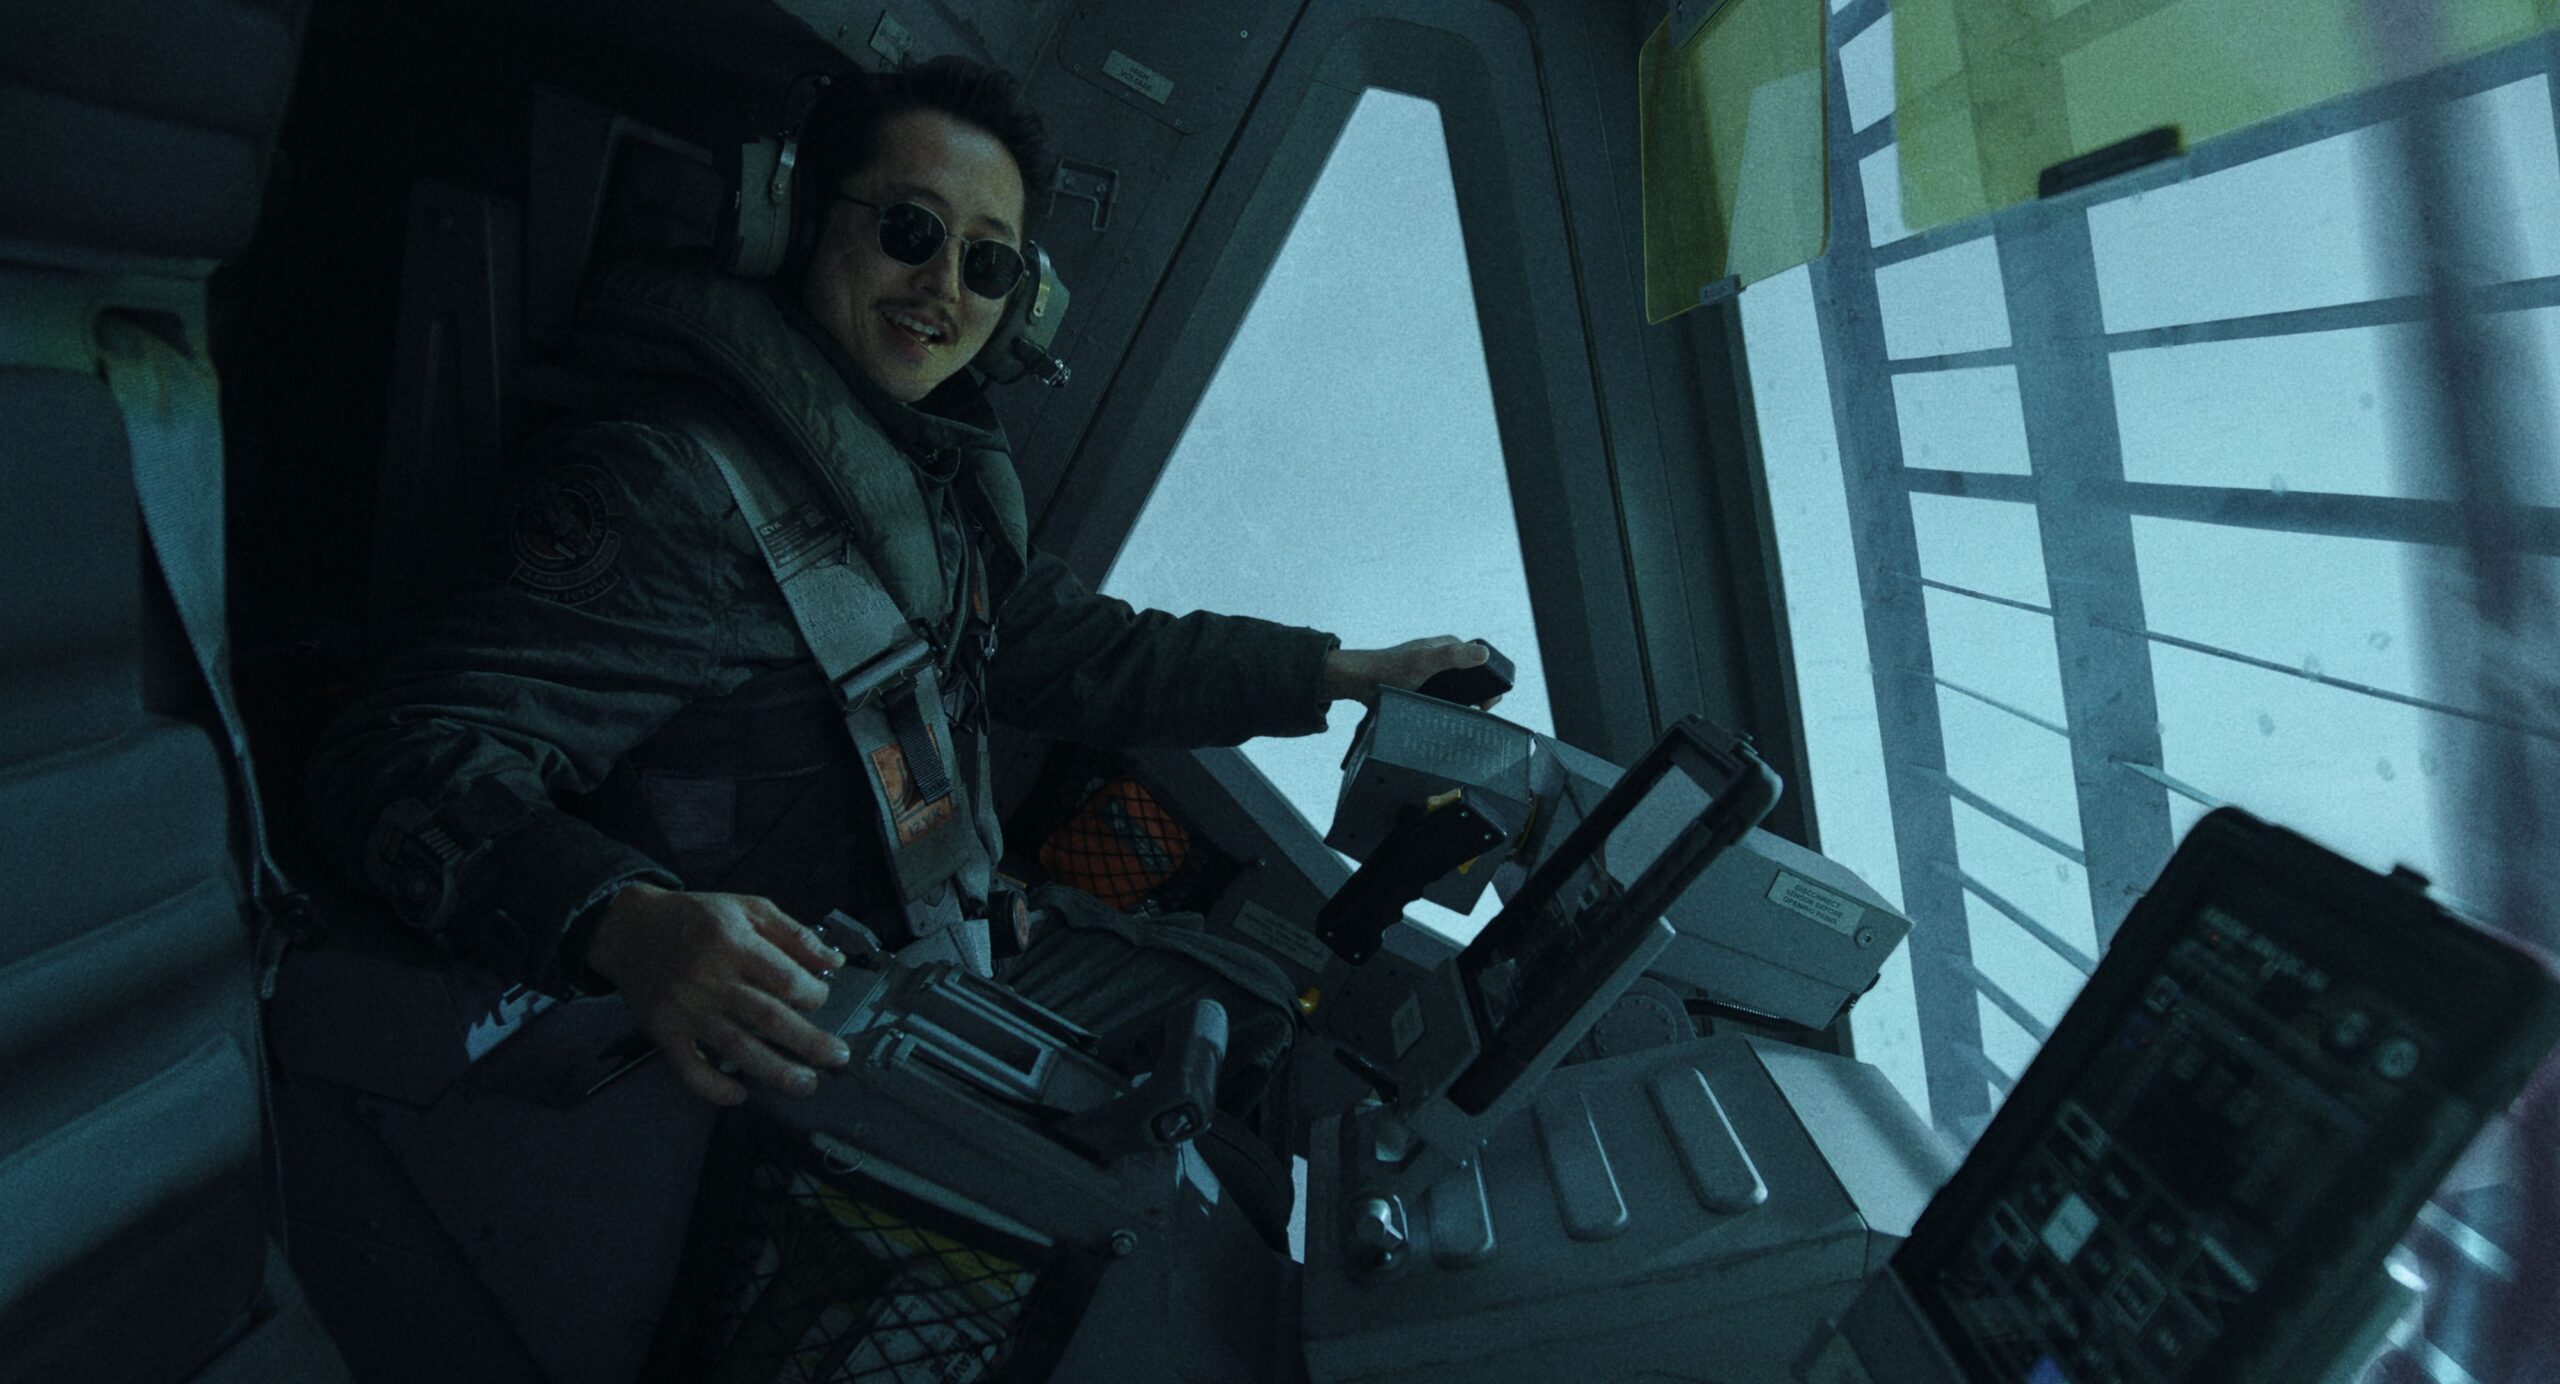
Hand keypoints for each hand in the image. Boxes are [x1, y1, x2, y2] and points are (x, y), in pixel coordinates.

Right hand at [585, 882, 852, 1105]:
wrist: (630, 929)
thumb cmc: (696, 918)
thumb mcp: (748, 909)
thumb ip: (794, 934)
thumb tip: (834, 962)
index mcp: (733, 942)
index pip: (785, 978)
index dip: (813, 995)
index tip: (820, 1000)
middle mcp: (709, 978)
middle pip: (768, 1018)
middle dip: (809, 1043)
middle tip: (836, 1057)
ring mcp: (685, 1008)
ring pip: (736, 1047)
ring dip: (775, 1071)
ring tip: (806, 1084)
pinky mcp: (663, 1031)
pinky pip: (689, 1068)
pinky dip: (714, 1087)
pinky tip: (740, 1094)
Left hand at [1320, 635, 1502, 710]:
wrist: (1361, 682)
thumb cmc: (1390, 668)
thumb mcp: (1423, 661)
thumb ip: (1452, 656)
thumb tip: (1484, 654)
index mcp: (1450, 646)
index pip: (1482, 660)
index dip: (1491, 681)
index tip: (1487, 703)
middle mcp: (1444, 658)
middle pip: (1473, 678)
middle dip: (1479, 695)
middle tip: (1476, 714)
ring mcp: (1435, 674)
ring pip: (1460, 691)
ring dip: (1463, 704)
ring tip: (1461, 719)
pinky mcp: (1426, 688)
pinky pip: (1445, 699)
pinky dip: (1449, 708)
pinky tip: (1446, 720)